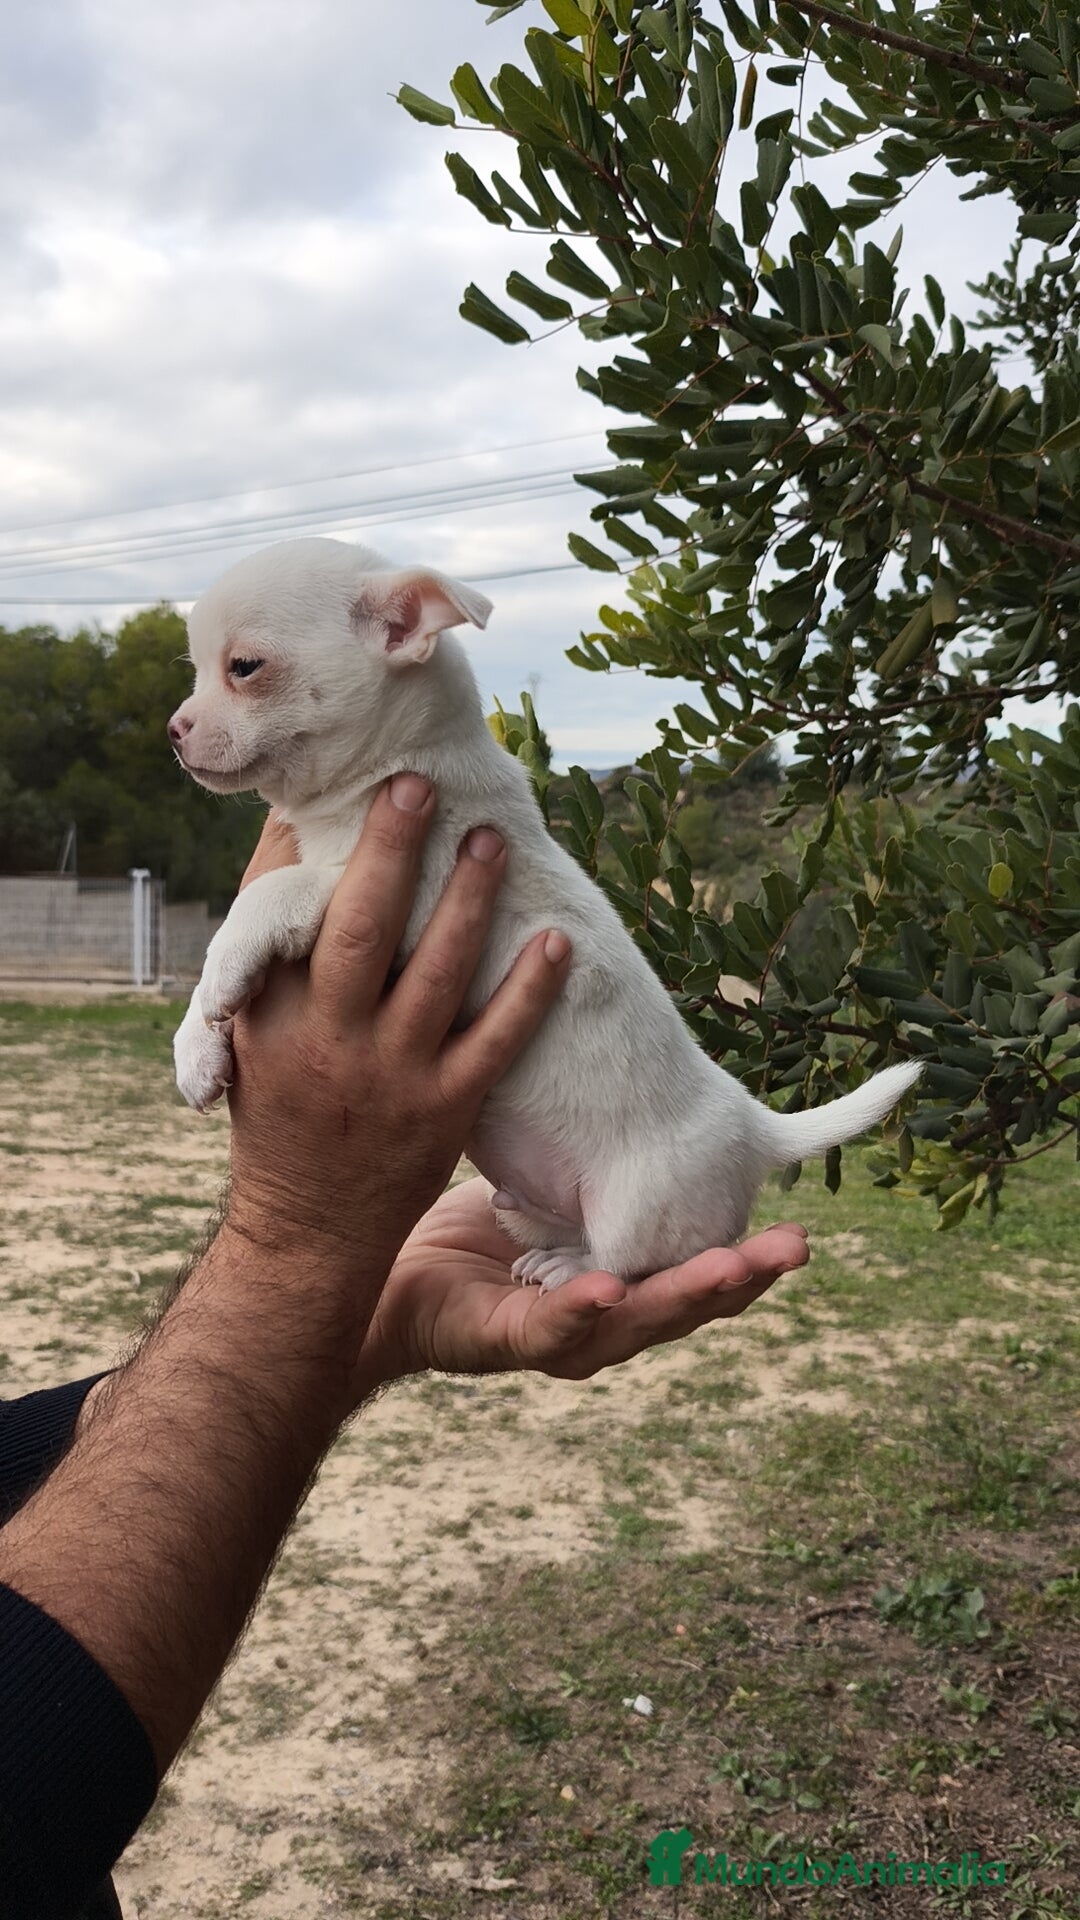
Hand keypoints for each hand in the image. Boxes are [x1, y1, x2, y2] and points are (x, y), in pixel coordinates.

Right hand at [223, 777, 572, 1284]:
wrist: (307, 1231)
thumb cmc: (279, 1110)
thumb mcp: (252, 1032)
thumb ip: (269, 948)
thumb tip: (294, 837)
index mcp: (270, 1011)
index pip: (282, 910)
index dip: (313, 844)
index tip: (347, 782)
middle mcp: (327, 1038)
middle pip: (358, 929)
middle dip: (390, 853)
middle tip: (419, 787)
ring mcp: (389, 1075)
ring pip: (434, 973)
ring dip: (468, 902)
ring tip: (495, 839)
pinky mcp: (445, 1110)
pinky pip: (495, 1039)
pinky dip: (529, 989)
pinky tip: (557, 937)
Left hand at [355, 1175, 809, 1389]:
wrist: (384, 1283)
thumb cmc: (472, 1234)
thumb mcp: (552, 1187)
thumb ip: (606, 1162)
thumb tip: (655, 1085)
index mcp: (628, 1289)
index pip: (703, 1275)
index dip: (752, 1255)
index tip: (799, 1226)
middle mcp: (607, 1322)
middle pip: (691, 1303)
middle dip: (746, 1276)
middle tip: (797, 1246)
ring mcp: (563, 1339)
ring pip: (637, 1322)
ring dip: (685, 1293)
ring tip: (733, 1265)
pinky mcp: (508, 1343)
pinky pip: (551, 1328)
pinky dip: (581, 1309)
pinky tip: (606, 1287)